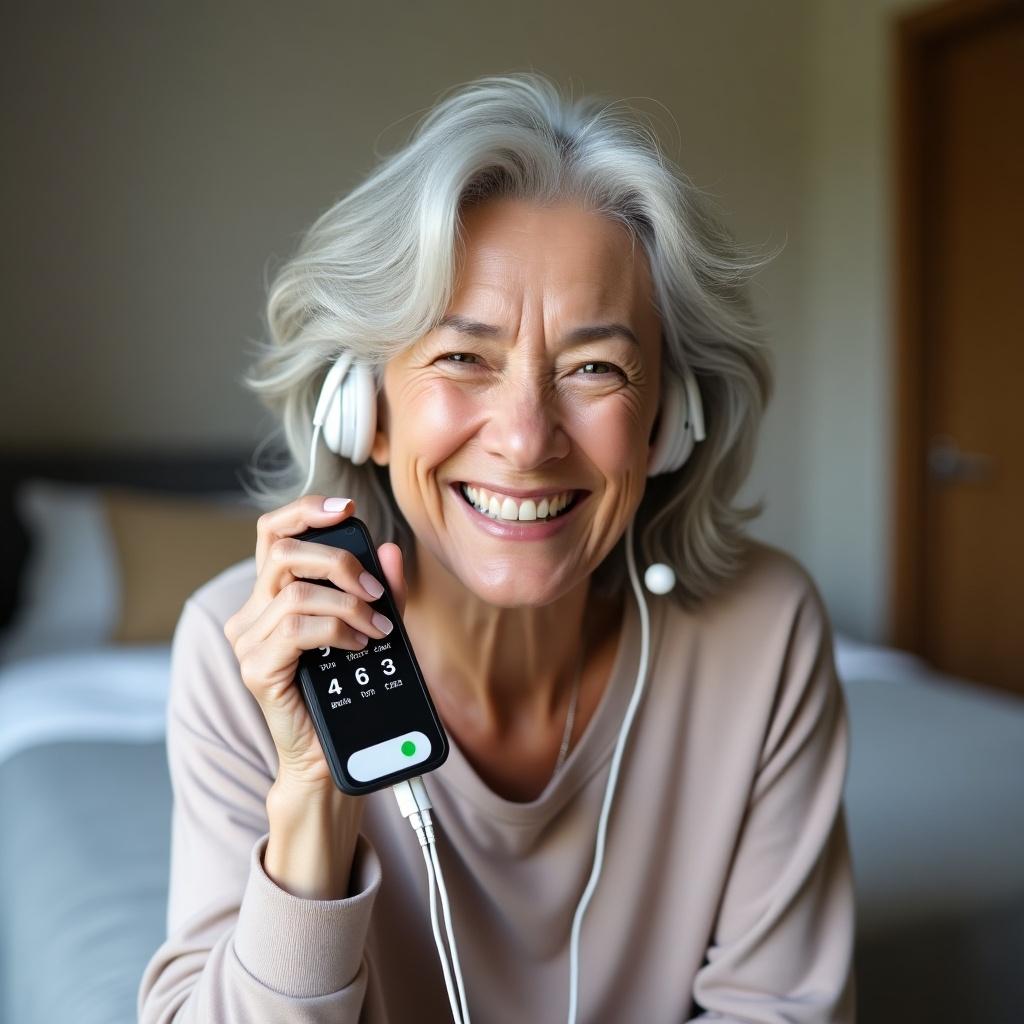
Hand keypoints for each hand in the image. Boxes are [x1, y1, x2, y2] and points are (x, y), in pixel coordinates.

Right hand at [223, 494, 407, 790]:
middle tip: (374, 590)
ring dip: (348, 604)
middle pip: (284, 552)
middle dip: (339, 561)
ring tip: (376, 626)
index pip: (273, 533)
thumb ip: (380, 591)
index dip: (306, 511)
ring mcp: (249, 641)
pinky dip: (337, 629)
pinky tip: (359, 643)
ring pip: (295, 592)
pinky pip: (297, 628)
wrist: (326, 756)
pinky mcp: (256, 669)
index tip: (347, 508)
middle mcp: (252, 614)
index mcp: (271, 596)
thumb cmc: (345, 692)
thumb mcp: (371, 627)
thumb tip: (390, 551)